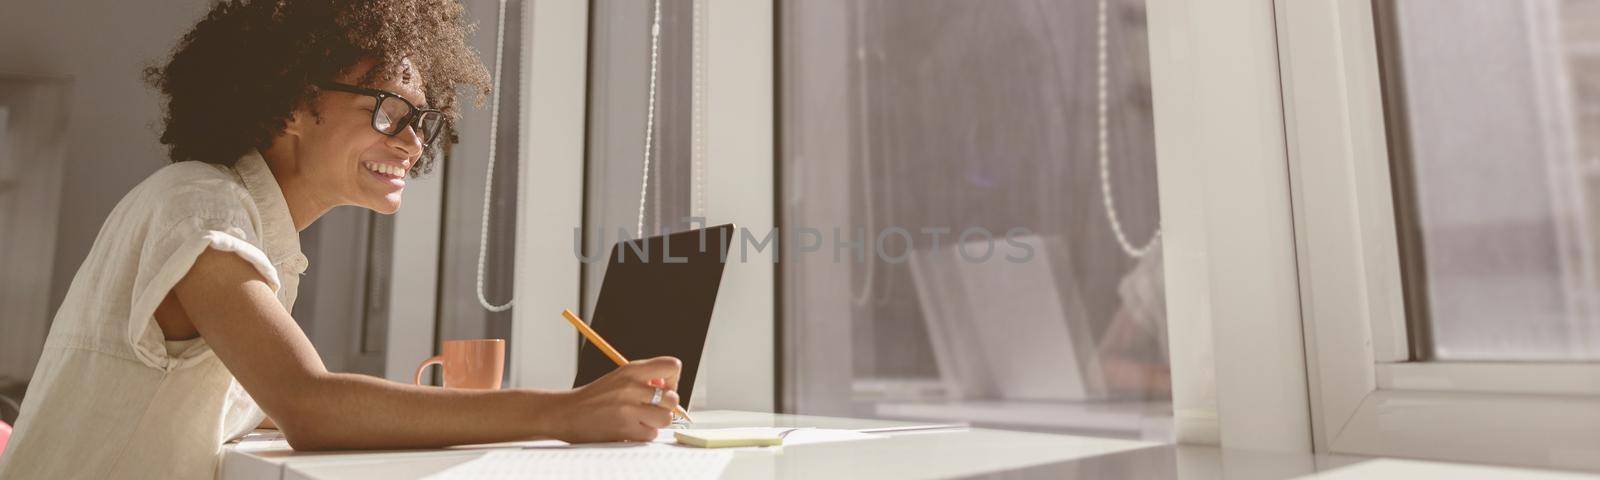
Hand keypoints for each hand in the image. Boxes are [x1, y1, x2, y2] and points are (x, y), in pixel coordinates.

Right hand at [548, 356, 682, 442]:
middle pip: (673, 398)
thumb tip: (671, 389)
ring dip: (655, 422)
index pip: (672, 366)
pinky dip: (643, 434)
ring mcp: (629, 409)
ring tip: (639, 419)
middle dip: (666, 405)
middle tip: (651, 407)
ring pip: (665, 419)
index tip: (662, 387)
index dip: (673, 379)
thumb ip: (645, 380)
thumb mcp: (619, 378)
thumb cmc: (595, 397)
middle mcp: (632, 387)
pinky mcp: (626, 429)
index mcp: (632, 370)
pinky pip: (651, 434)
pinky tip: (630, 428)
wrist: (566, 414)